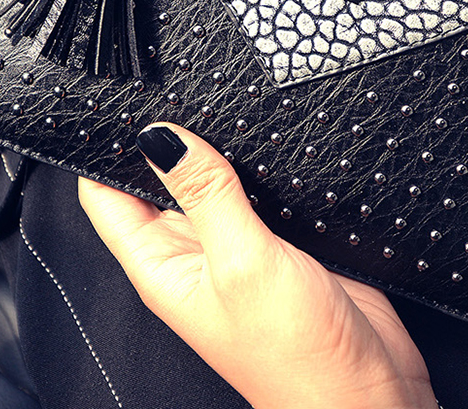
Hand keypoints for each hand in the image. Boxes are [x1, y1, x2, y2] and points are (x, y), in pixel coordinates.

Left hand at [78, 123, 436, 408]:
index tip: (110, 106)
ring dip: (210, 149)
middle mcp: (193, 253)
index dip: (102, 151)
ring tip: (212, 102)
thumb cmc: (295, 354)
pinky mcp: (277, 241)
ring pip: (208, 182)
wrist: (365, 391)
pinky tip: (262, 139)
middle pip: (156, 183)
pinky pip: (253, 191)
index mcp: (163, 265)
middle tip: (167, 89)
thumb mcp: (241, 262)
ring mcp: (235, 246)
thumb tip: (162, 137)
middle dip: (160, 140)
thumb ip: (205, 195)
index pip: (107, 198)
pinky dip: (253, 165)